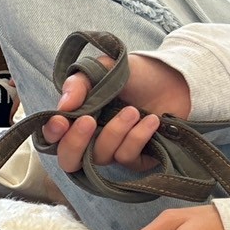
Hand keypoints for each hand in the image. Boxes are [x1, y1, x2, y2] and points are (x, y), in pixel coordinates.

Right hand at [41, 53, 192, 171]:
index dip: (52, 134)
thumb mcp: (102, 68)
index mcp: (76, 119)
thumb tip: (63, 107)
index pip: (53, 137)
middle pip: (69, 161)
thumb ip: (78, 83)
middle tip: (88, 121)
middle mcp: (91, 140)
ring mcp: (114, 151)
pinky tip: (151, 120)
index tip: (62, 120)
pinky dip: (137, 137)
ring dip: (115, 132)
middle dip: (75, 143)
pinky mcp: (137, 160)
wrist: (177, 80)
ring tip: (133, 110)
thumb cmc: (136, 75)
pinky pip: (127, 158)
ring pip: (100, 157)